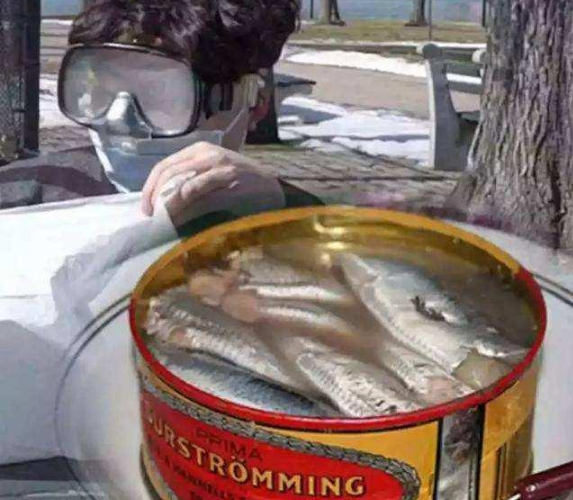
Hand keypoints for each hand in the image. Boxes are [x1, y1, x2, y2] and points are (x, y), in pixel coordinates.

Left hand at [141, 142, 284, 226]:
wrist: (271, 187)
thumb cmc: (239, 182)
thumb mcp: (211, 174)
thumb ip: (189, 180)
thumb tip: (162, 201)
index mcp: (199, 149)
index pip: (164, 165)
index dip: (149, 187)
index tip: (146, 207)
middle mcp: (206, 154)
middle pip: (169, 173)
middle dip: (154, 196)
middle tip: (151, 215)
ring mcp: (219, 166)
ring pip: (182, 183)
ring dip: (168, 204)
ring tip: (162, 218)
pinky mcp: (229, 181)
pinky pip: (200, 193)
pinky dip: (185, 206)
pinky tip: (179, 217)